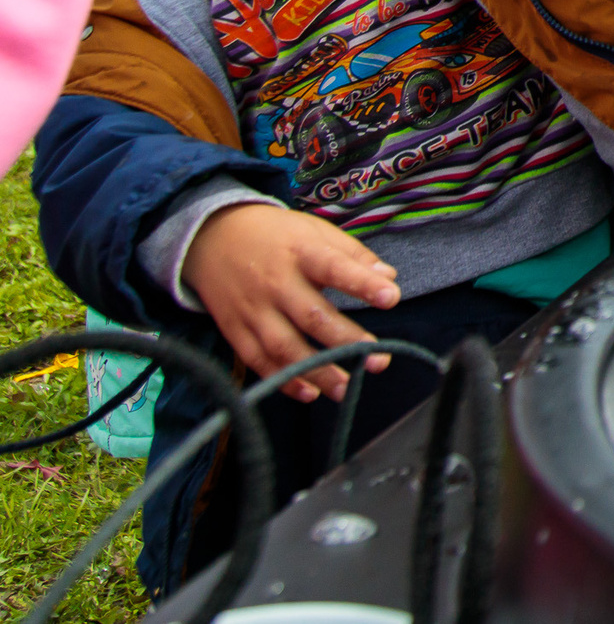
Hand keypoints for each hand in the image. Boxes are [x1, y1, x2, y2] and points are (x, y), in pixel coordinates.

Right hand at [182, 205, 401, 401]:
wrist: (212, 238)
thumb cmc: (277, 236)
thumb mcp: (316, 231)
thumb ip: (354, 255)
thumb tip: (388, 278)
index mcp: (300, 252)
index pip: (334, 268)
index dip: (361, 284)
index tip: (391, 298)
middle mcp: (275, 282)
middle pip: (312, 316)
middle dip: (346, 341)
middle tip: (379, 360)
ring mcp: (253, 309)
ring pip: (285, 346)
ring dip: (317, 371)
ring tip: (347, 388)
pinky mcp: (235, 330)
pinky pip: (258, 360)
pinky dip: (283, 380)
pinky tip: (309, 392)